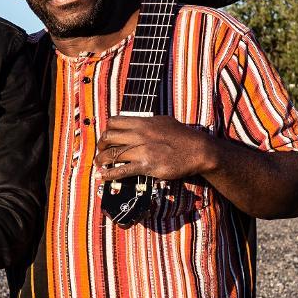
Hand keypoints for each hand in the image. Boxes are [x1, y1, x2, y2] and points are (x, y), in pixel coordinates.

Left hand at [95, 116, 216, 181]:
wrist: (198, 150)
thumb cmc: (182, 136)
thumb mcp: (163, 121)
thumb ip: (147, 123)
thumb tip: (135, 123)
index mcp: (142, 122)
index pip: (114, 122)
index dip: (106, 130)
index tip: (107, 137)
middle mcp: (139, 134)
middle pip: (109, 137)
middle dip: (101, 145)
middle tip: (101, 151)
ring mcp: (142, 150)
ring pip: (112, 154)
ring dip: (101, 160)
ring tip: (99, 164)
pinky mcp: (146, 166)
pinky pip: (122, 170)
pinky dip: (109, 174)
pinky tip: (104, 176)